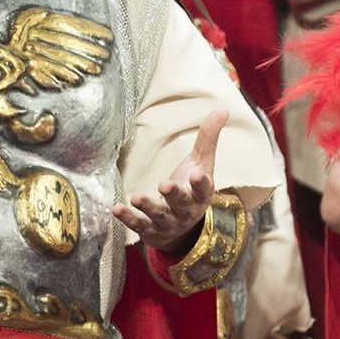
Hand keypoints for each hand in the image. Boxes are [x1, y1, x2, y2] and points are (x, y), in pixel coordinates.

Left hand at [114, 108, 224, 253]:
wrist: (182, 229)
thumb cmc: (190, 188)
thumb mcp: (201, 164)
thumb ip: (208, 138)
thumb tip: (223, 109)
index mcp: (200, 194)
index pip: (204, 188)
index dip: (201, 182)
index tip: (198, 174)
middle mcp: (186, 210)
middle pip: (181, 203)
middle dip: (174, 194)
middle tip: (164, 184)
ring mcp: (168, 222)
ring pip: (159, 215)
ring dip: (148, 206)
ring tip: (136, 197)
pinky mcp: (150, 230)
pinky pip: (139, 225)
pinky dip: (128, 218)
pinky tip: (116, 208)